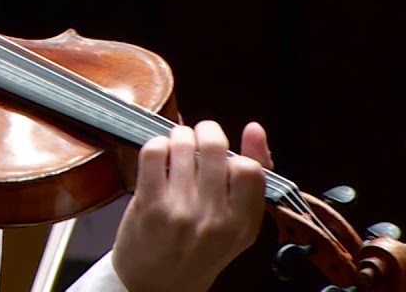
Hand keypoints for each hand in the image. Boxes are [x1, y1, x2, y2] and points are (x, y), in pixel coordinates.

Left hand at [111, 121, 271, 291]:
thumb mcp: (235, 227)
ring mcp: (180, 211)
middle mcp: (214, 220)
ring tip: (177, 147)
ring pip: (183, 143)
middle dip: (205, 132)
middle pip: (215, 147)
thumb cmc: (196, 252)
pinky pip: (154, 152)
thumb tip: (255, 129)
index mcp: (241, 226)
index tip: (225, 156)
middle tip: (199, 137)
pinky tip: (159, 157)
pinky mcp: (149, 205)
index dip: (237, 154)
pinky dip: (156, 145)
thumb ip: (251, 180)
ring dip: (179, 137)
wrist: (154, 287)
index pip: (250, 169)